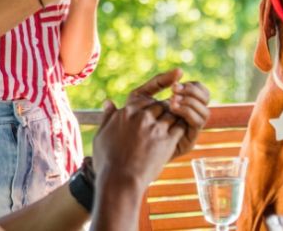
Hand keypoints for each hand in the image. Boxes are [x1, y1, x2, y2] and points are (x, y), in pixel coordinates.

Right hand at [92, 75, 185, 190]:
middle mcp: (142, 117)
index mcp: (126, 113)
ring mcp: (156, 128)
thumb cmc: (107, 162)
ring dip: (173, 119)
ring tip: (171, 127)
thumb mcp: (101, 137)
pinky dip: (180, 128)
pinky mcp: (167, 140)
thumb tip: (109, 102)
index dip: (149, 107)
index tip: (150, 115)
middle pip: (159, 105)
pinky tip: (177, 135)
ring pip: (171, 114)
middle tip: (163, 120)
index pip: (144, 99)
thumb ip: (107, 117)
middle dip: (162, 111)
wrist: (119, 181)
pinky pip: (180, 127)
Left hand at [124, 68, 210, 158]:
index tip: (175, 83)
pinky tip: (172, 110)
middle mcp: (191, 116)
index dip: (191, 85)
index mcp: (183, 104)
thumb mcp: (141, 97)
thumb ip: (158, 83)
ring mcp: (191, 128)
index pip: (199, 90)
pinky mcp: (189, 140)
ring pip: (205, 110)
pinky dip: (187, 112)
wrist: (124, 149)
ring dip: (190, 102)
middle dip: (191, 91)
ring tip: (172, 101)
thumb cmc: (131, 122)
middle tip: (174, 90)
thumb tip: (180, 70)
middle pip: (206, 97)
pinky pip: (198, 122)